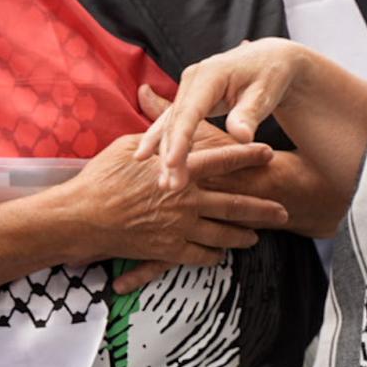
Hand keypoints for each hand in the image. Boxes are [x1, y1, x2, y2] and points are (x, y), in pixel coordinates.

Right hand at [70, 132, 287, 273]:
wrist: (82, 217)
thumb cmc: (101, 177)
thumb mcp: (130, 145)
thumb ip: (155, 132)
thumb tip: (162, 111)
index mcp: (182, 169)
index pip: (225, 160)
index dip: (248, 156)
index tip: (268, 154)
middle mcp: (188, 199)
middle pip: (235, 204)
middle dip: (262, 207)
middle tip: (284, 210)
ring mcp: (180, 227)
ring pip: (223, 233)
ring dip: (243, 235)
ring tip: (257, 236)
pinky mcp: (168, 250)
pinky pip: (200, 255)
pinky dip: (213, 255)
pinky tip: (221, 255)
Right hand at [134, 39, 305, 190]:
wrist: (271, 58)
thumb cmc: (271, 74)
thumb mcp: (264, 93)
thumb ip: (249, 114)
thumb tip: (241, 136)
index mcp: (209, 74)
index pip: (189, 112)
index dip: (180, 140)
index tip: (172, 165)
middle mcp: (192, 80)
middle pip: (175, 122)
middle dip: (170, 154)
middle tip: (169, 186)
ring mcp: (188, 89)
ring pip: (171, 125)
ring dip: (164, 153)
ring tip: (161, 183)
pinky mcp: (190, 100)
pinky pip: (174, 124)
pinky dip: (163, 143)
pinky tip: (149, 160)